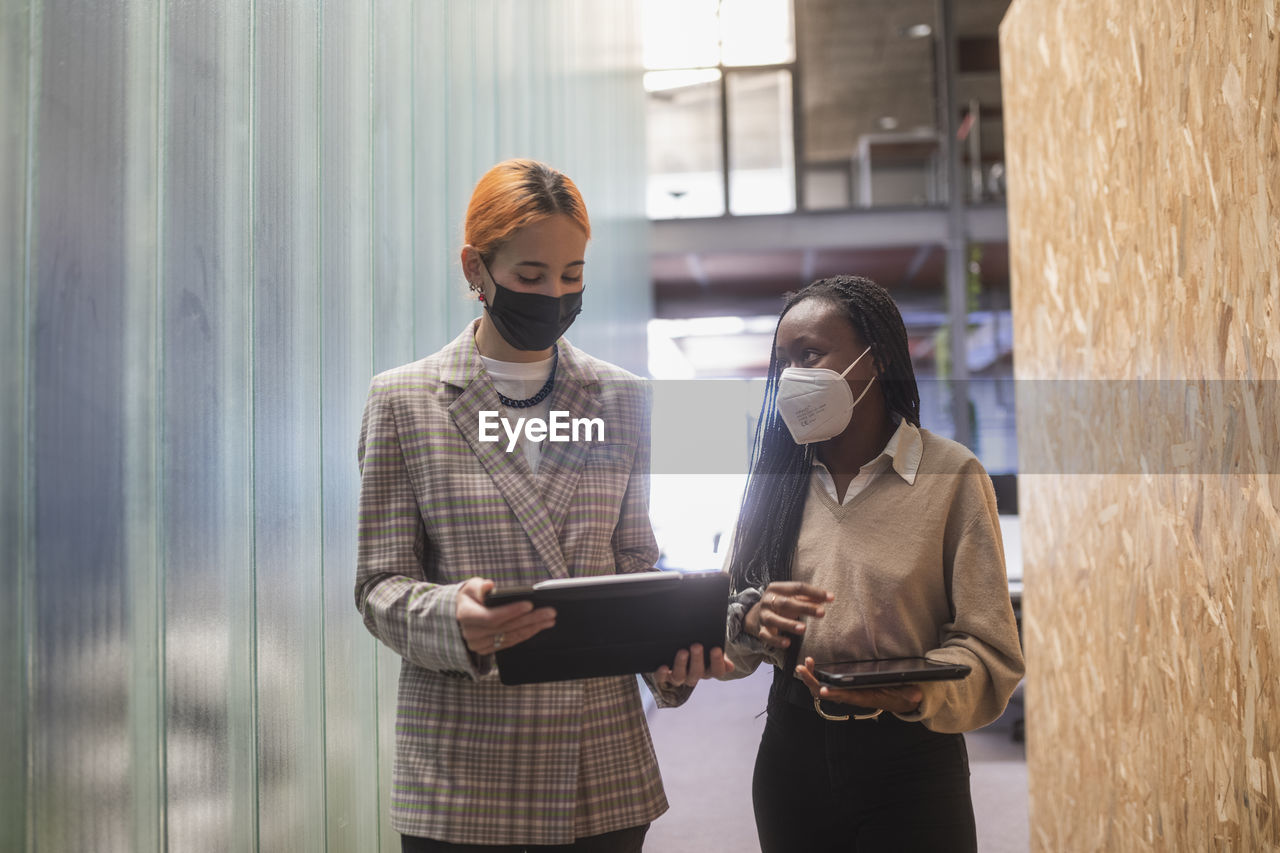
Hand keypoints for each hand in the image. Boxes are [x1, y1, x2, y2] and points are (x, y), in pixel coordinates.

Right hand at [455, 577, 555, 654]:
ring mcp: (479, 644)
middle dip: (530, 619)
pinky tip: (538, 626)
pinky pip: (510, 642)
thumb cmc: (470, 597)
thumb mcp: (471, 587)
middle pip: (506, 627)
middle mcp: (471, 633)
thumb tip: (489, 586)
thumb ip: (480, 587)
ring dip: (532, 627)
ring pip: (511, 636)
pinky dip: (526, 634)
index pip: (491, 617)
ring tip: (549, 619)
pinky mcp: (488, 649)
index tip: (529, 604)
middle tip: (549, 612)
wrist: (461, 614)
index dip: (511, 612)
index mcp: (466, 615)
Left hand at [655, 644, 734, 686]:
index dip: (718, 662)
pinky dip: (662, 674)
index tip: (716, 648)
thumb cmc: (698, 648)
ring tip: (682, 651)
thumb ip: (718, 653)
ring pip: (680, 677)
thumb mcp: (709, 647)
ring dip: (681, 665)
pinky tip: (663, 667)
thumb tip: (730, 667)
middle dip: (697, 659)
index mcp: (708, 670)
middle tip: (696, 645)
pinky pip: (662, 679)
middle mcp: (694, 676)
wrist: (676, 649)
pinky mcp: (664, 676)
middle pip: (698, 673)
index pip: (717, 671)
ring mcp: (679, 677)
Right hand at [743, 582, 832, 648]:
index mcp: (776, 588)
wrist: (756, 615)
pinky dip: (777, 640)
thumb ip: (809, 597)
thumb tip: (829, 597)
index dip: (814, 592)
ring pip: (774, 620)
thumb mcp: (793, 598)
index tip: (831, 598)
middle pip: (786, 603)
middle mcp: (768, 601)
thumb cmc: (782, 604)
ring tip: (804, 629)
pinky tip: (788, 643)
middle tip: (822, 613)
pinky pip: (767, 636)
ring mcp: (763, 616)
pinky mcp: (761, 630)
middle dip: (804, 608)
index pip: (797, 587)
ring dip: (789, 624)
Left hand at [795, 656, 922, 713]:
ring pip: (820, 688)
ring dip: (810, 677)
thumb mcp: (907, 695)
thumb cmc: (900, 696)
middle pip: (825, 693)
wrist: (898, 700)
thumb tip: (916, 694)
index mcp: (863, 698)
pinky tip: (811, 664)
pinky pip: (823, 683)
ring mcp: (844, 692)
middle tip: (802, 668)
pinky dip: (815, 674)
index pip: (845, 697)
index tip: (822, 689)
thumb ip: (909, 695)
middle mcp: (850, 696)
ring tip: (804, 664)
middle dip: (811, 682)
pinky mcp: (843, 686)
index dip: (833, 694)